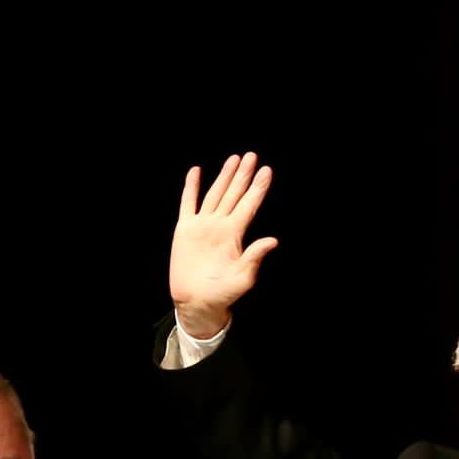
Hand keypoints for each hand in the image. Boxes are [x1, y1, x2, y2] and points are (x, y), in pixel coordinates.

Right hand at [169, 151, 277, 339]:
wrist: (197, 303)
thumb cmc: (223, 294)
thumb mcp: (243, 278)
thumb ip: (254, 258)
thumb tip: (272, 241)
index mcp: (235, 235)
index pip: (249, 206)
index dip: (257, 188)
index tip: (266, 171)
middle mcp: (221, 226)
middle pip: (234, 194)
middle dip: (243, 175)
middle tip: (252, 156)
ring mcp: (203, 225)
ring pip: (215, 194)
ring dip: (224, 177)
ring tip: (234, 159)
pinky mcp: (186, 230)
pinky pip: (188, 204)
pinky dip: (191, 188)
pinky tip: (196, 172)